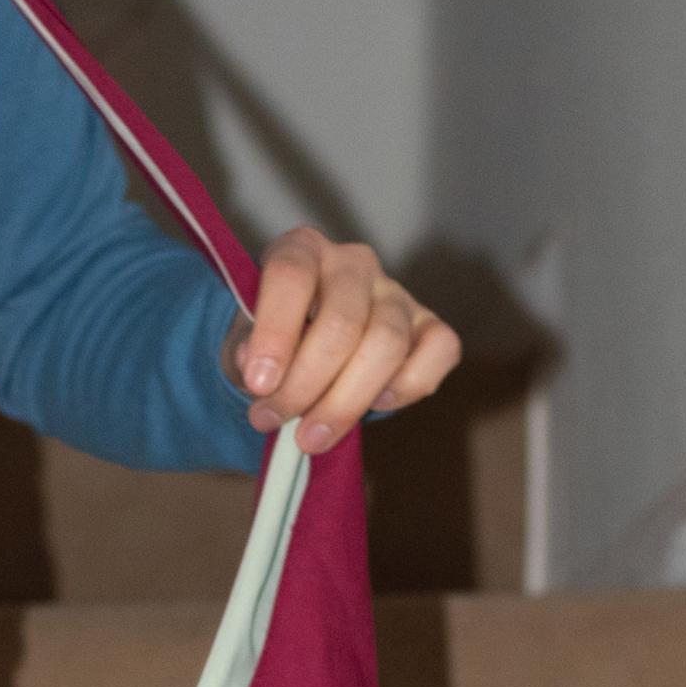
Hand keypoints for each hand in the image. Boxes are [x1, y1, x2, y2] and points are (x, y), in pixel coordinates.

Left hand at [220, 225, 461, 452]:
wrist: (306, 353)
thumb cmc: (274, 344)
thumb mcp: (245, 342)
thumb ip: (245, 350)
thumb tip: (256, 365)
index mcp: (302, 250)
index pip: (291, 275)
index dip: (275, 333)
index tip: (259, 384)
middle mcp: (353, 262)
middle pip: (342, 322)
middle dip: (304, 383)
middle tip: (272, 421)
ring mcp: (397, 293)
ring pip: (387, 343)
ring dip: (346, 401)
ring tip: (310, 437)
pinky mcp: (431, 325)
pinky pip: (440, 350)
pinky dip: (410, 385)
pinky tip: (377, 405)